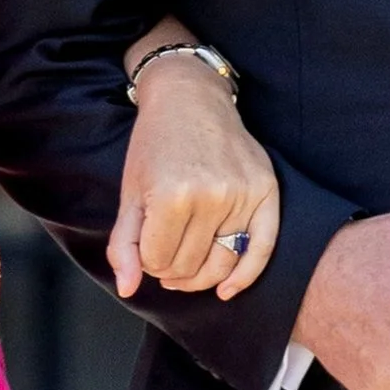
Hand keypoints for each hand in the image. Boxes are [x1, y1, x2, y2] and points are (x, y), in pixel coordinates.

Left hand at [111, 52, 280, 301]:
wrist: (191, 100)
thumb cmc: (156, 144)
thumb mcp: (130, 193)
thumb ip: (124, 244)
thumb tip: (128, 288)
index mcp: (172, 196)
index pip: (157, 261)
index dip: (147, 262)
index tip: (146, 247)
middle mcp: (212, 197)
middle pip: (188, 265)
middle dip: (170, 269)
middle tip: (164, 255)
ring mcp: (241, 195)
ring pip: (220, 263)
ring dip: (199, 276)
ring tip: (186, 269)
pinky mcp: (265, 191)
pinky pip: (262, 248)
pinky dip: (245, 276)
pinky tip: (227, 289)